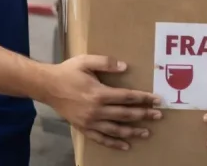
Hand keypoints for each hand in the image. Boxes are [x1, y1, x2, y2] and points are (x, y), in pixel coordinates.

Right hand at [45, 54, 162, 150]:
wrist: (47, 86)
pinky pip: (102, 139)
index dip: (144, 98)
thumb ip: (106, 62)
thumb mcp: (86, 61)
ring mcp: (90, 122)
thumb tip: (125, 67)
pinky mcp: (84, 128)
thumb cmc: (68, 72)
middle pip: (126, 114)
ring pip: (116, 129)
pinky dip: (114, 144)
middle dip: (144, 114)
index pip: (127, 97)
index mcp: (99, 93)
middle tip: (159, 115)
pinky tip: (126, 145)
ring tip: (147, 132)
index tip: (157, 100)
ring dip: (133, 131)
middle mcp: (97, 110)